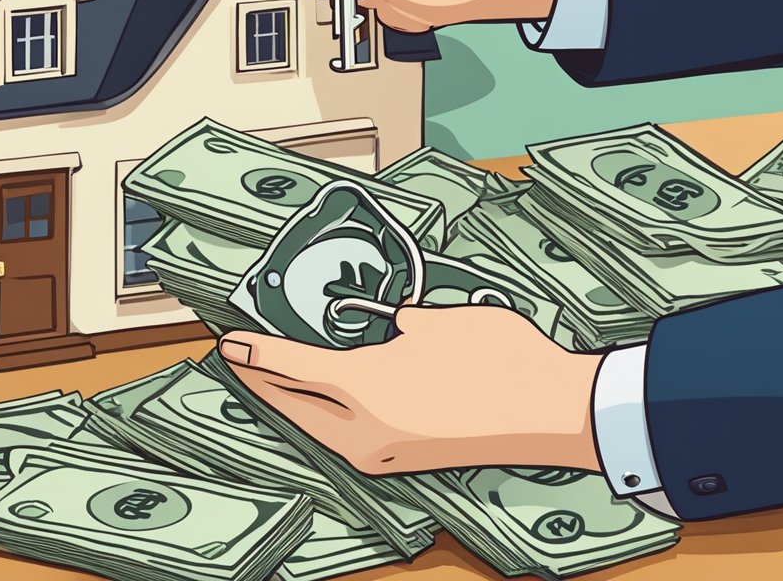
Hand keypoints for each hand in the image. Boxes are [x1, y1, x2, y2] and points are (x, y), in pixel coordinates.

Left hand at [218, 304, 600, 474]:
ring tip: (275, 380)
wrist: (553, 411)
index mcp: (362, 386)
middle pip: (293, 402)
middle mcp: (362, 426)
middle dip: (262, 381)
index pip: (289, 367)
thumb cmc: (498, 359)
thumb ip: (399, 326)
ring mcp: (382, 451)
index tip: (229, 342)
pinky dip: (326, 419)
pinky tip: (327, 404)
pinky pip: (345, 437)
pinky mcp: (403, 460)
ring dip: (293, 402)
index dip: (255, 352)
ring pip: (317, 425)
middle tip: (241, 360)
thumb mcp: (436, 323)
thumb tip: (390, 330)